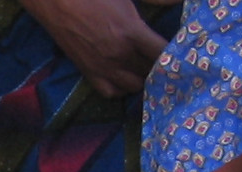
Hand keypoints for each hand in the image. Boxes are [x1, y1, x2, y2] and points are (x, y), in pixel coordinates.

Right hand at [22, 0, 170, 96]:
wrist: (57, 2)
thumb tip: (179, 2)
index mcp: (131, 32)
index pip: (162, 54)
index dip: (176, 56)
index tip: (184, 54)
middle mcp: (119, 56)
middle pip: (151, 73)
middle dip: (162, 69)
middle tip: (169, 62)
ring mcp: (103, 68)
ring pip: (133, 87)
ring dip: (143, 79)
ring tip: (149, 69)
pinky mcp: (89, 73)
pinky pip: (111, 93)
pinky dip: (121, 89)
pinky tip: (126, 77)